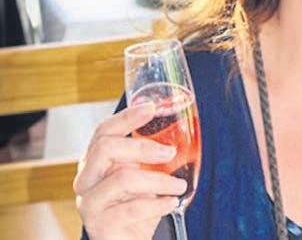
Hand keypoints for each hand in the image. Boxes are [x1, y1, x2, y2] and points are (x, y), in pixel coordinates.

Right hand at [74, 103, 186, 239]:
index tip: (152, 108)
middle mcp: (86, 179)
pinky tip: (171, 203)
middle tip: (170, 152)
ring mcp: (89, 203)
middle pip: (105, 148)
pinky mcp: (99, 226)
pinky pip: (131, 209)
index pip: (103, 131)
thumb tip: (182, 128)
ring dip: (159, 181)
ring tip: (178, 186)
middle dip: (142, 146)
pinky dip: (157, 205)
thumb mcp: (147, 173)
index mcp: (95, 160)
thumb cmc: (140, 204)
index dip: (126, 117)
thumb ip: (154, 153)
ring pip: (122, 179)